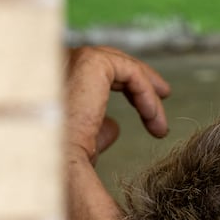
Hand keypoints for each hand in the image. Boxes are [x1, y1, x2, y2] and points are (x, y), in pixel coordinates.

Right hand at [65, 46, 171, 165]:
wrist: (55, 161)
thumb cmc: (63, 160)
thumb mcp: (84, 144)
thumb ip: (98, 130)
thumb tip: (115, 128)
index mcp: (55, 79)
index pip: (96, 73)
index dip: (126, 87)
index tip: (148, 112)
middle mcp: (60, 62)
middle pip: (111, 64)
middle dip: (141, 83)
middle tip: (164, 98)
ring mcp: (74, 58)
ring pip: (123, 68)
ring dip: (147, 95)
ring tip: (161, 123)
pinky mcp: (91, 61)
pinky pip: (131, 73)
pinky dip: (147, 95)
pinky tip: (153, 120)